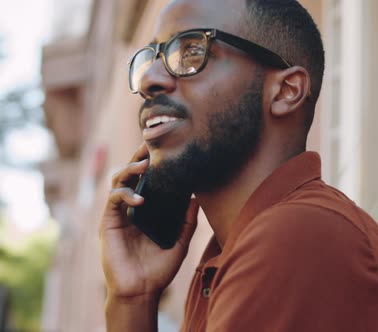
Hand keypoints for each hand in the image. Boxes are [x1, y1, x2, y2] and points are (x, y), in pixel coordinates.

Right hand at [99, 143, 198, 300]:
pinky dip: (125, 194)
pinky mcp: (108, 222)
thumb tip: (197, 197)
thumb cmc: (159, 267)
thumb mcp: (180, 240)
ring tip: (145, 165)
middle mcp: (132, 206)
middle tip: (150, 144)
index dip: (154, 163)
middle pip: (132, 173)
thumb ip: (187, 220)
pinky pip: (113, 200)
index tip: (166, 147)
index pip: (149, 179)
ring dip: (131, 169)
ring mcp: (119, 213)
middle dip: (140, 157)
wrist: (142, 290)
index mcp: (148, 208)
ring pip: (119, 180)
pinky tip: (140, 199)